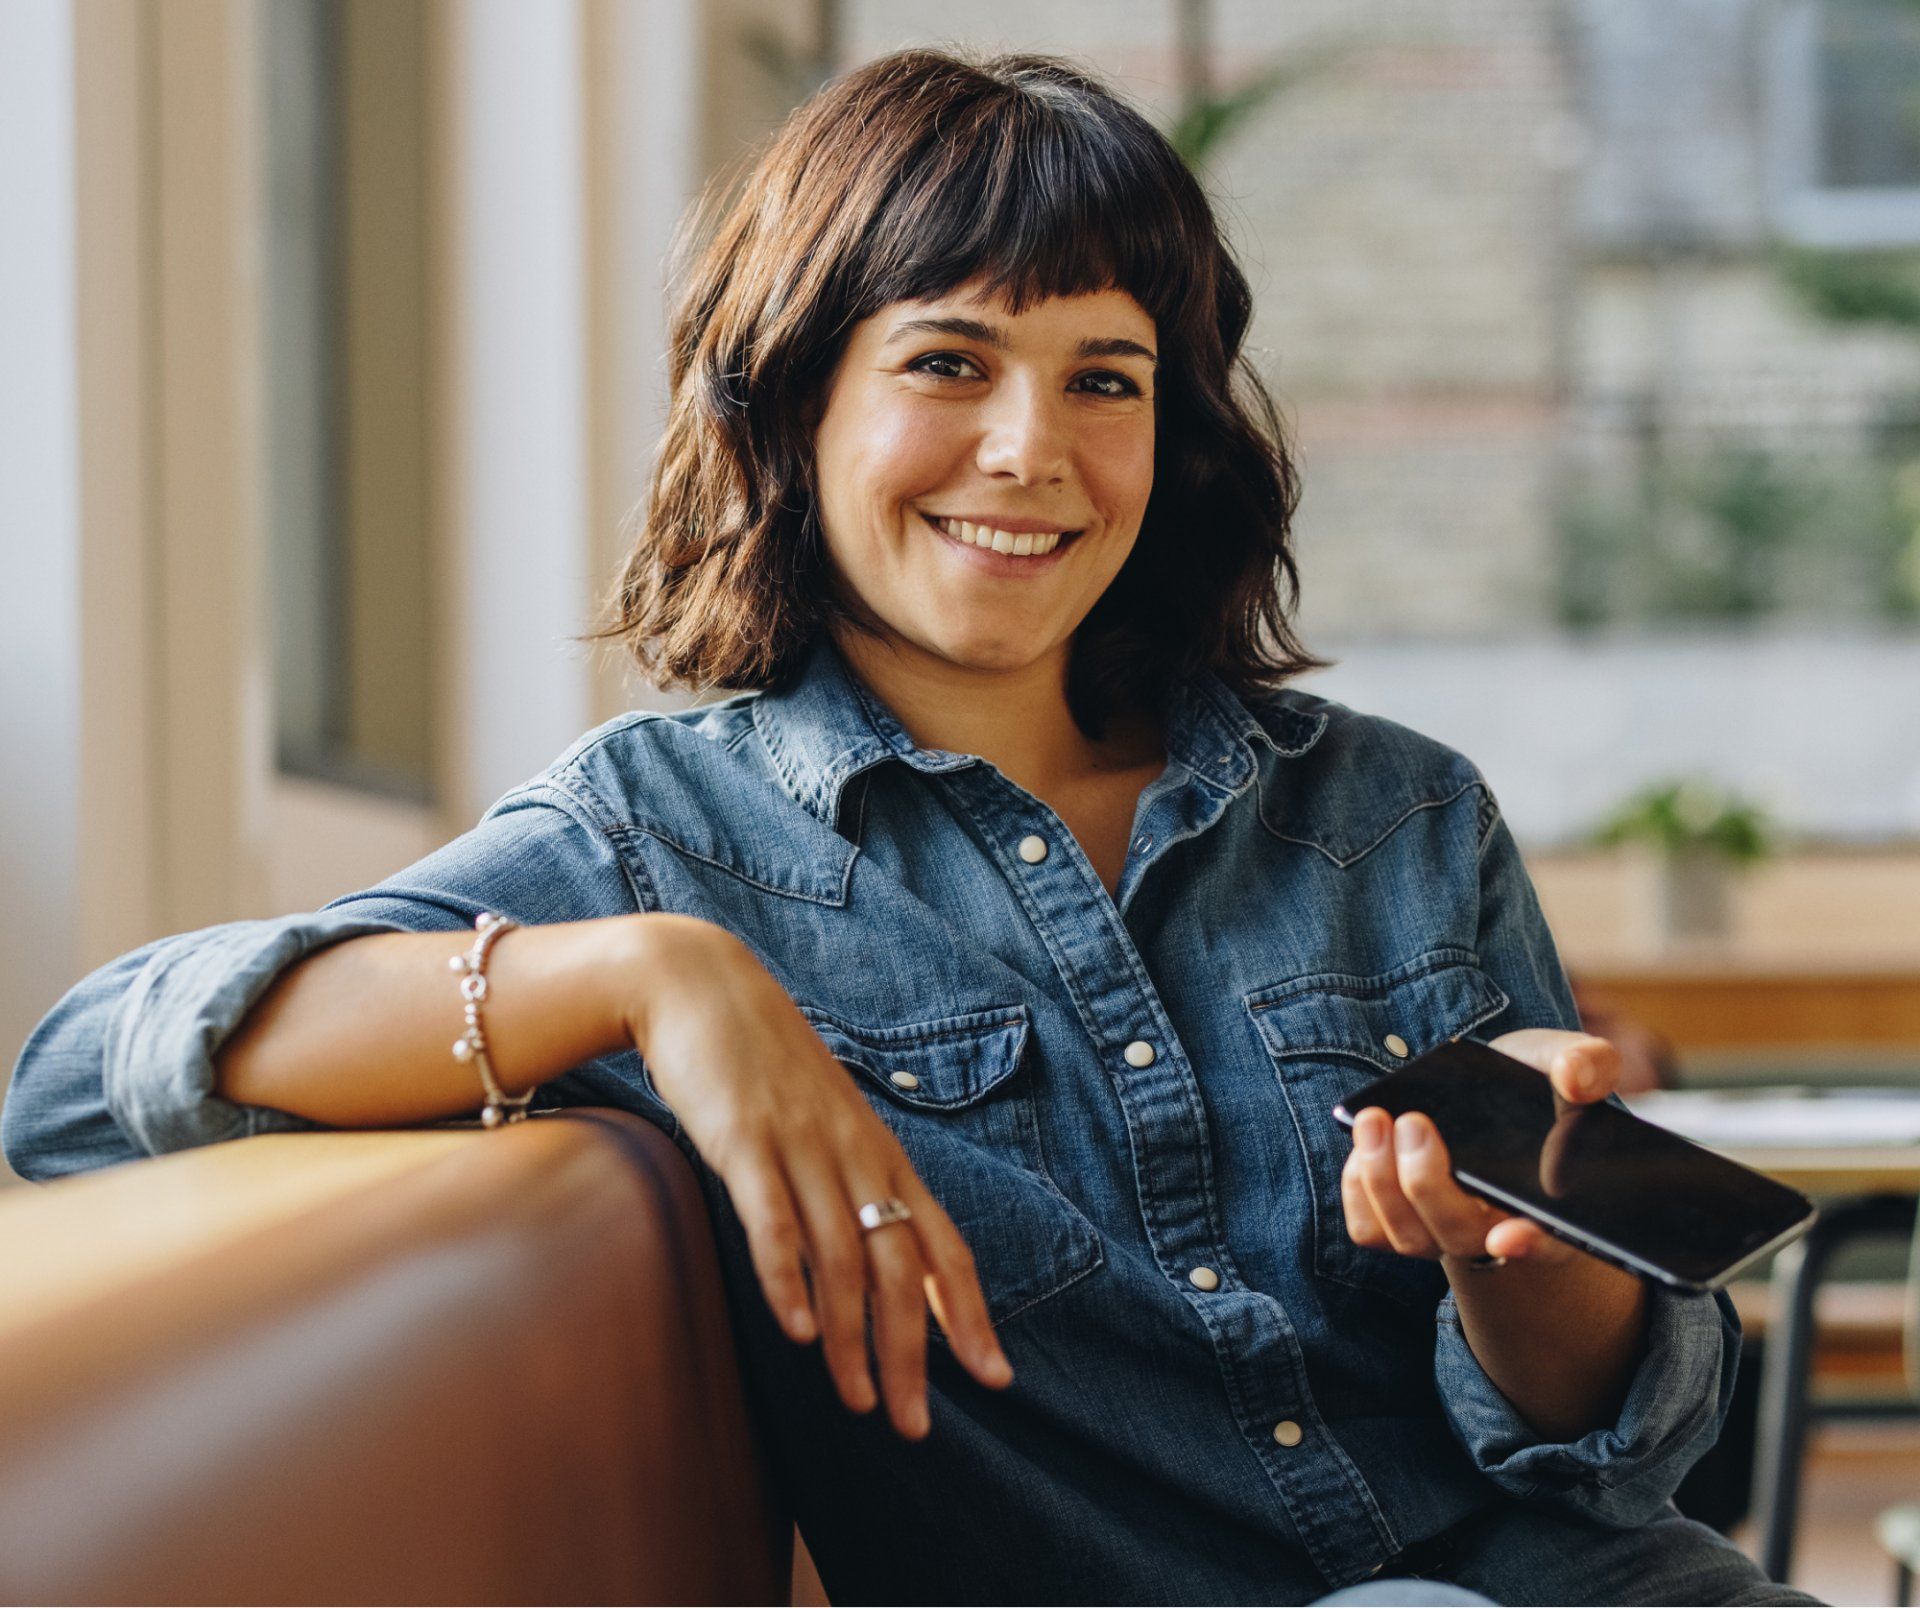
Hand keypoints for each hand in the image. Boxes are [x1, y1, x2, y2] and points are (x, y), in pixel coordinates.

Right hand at [617, 914, 1013, 1438]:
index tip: (995, 1378)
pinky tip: (793, 1329)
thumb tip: (880, 1258)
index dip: (972, 1314)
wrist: (703, 988)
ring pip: (843, 1257)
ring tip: (857, 1399)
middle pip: (902, 1268)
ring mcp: (803, 1147)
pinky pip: (774, 1220)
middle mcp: (857, 1156)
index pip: (946, 1246)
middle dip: (913, 1353)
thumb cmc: (768, 1067)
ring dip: (851, 1336)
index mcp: (883, 1157)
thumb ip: (855, 1186)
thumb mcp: (829, 1123)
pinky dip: (788, 1278)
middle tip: (913, 1424)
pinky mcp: (746, 1141)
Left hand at [1340, 1028, 1620, 1268]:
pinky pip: (1369, 1230)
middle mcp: (1499, 1230)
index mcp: (1554, 1205)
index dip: (1531, 1244)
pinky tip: (1365, 1144)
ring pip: (1408, 1236)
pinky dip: (1358, 1188)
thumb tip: (1576, 1079)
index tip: (1507, 1235)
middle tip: (1413, 1122)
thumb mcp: (1567, 1061)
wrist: (1482, 1089)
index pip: (1552, 1242)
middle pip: (1460, 1234)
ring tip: (1375, 1120)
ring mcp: (1444, 1234)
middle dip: (1427, 1182)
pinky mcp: (1398, 1225)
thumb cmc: (1533, 1082)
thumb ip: (1588, 1064)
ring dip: (1382, 1181)